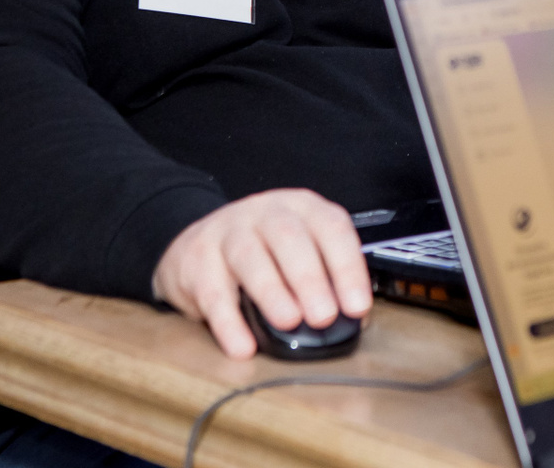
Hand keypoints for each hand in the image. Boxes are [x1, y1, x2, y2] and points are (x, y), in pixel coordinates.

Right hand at [150, 189, 371, 359]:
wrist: (199, 240)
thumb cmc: (264, 250)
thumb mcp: (299, 251)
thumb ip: (327, 279)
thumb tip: (355, 322)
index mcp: (301, 208)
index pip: (331, 228)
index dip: (347, 268)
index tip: (357, 306)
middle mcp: (265, 212)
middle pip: (288, 237)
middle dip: (310, 278)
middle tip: (324, 316)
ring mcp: (227, 231)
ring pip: (249, 256)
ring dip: (272, 292)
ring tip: (289, 322)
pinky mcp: (196, 259)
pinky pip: (212, 292)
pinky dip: (229, 323)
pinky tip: (243, 345)